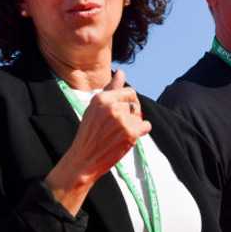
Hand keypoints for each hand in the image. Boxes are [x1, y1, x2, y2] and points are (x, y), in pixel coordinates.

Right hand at [47, 70, 150, 212]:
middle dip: (133, 113)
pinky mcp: (130, 132)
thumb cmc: (89, 133)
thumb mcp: (95, 108)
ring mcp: (122, 119)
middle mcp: (112, 106)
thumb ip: (110, 89)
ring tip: (120, 134)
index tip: (123, 112)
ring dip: (135, 124)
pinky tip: (128, 138)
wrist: (84, 159)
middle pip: (136, 104)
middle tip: (121, 126)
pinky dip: (141, 132)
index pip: (129, 92)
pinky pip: (146, 126)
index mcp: (101, 98)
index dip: (129, 102)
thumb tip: (122, 72)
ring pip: (140, 116)